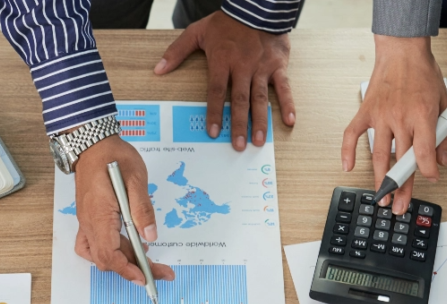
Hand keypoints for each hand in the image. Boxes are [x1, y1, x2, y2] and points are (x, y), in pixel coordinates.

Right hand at [73, 135, 175, 284]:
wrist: (92, 144)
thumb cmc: (113, 157)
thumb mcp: (135, 179)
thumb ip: (142, 210)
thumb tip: (150, 236)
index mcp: (99, 215)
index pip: (110, 255)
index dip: (128, 270)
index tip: (146, 278)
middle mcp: (89, 223)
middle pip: (108, 259)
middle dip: (134, 269)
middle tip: (161, 270)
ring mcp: (86, 222)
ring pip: (101, 255)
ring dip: (123, 261)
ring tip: (147, 256)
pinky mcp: (88, 218)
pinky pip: (92, 245)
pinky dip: (109, 252)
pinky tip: (125, 246)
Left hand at [155, 11, 293, 150]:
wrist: (257, 6)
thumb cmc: (226, 22)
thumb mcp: (197, 32)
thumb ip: (177, 51)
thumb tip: (158, 69)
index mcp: (222, 61)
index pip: (216, 91)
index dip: (214, 112)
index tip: (214, 132)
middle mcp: (243, 67)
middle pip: (239, 100)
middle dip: (239, 124)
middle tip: (238, 146)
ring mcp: (262, 67)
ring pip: (260, 98)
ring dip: (260, 121)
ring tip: (258, 141)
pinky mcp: (278, 65)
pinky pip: (284, 87)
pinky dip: (288, 104)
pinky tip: (289, 121)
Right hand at [342, 35, 446, 214]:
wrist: (402, 51)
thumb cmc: (423, 73)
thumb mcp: (444, 101)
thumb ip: (445, 132)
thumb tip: (440, 158)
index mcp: (423, 115)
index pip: (424, 153)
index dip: (427, 172)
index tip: (430, 180)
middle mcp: (400, 118)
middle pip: (400, 160)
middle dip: (401, 187)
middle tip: (398, 206)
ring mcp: (380, 116)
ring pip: (379, 154)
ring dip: (379, 178)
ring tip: (380, 196)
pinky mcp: (365, 112)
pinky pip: (351, 135)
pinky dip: (347, 152)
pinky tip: (347, 167)